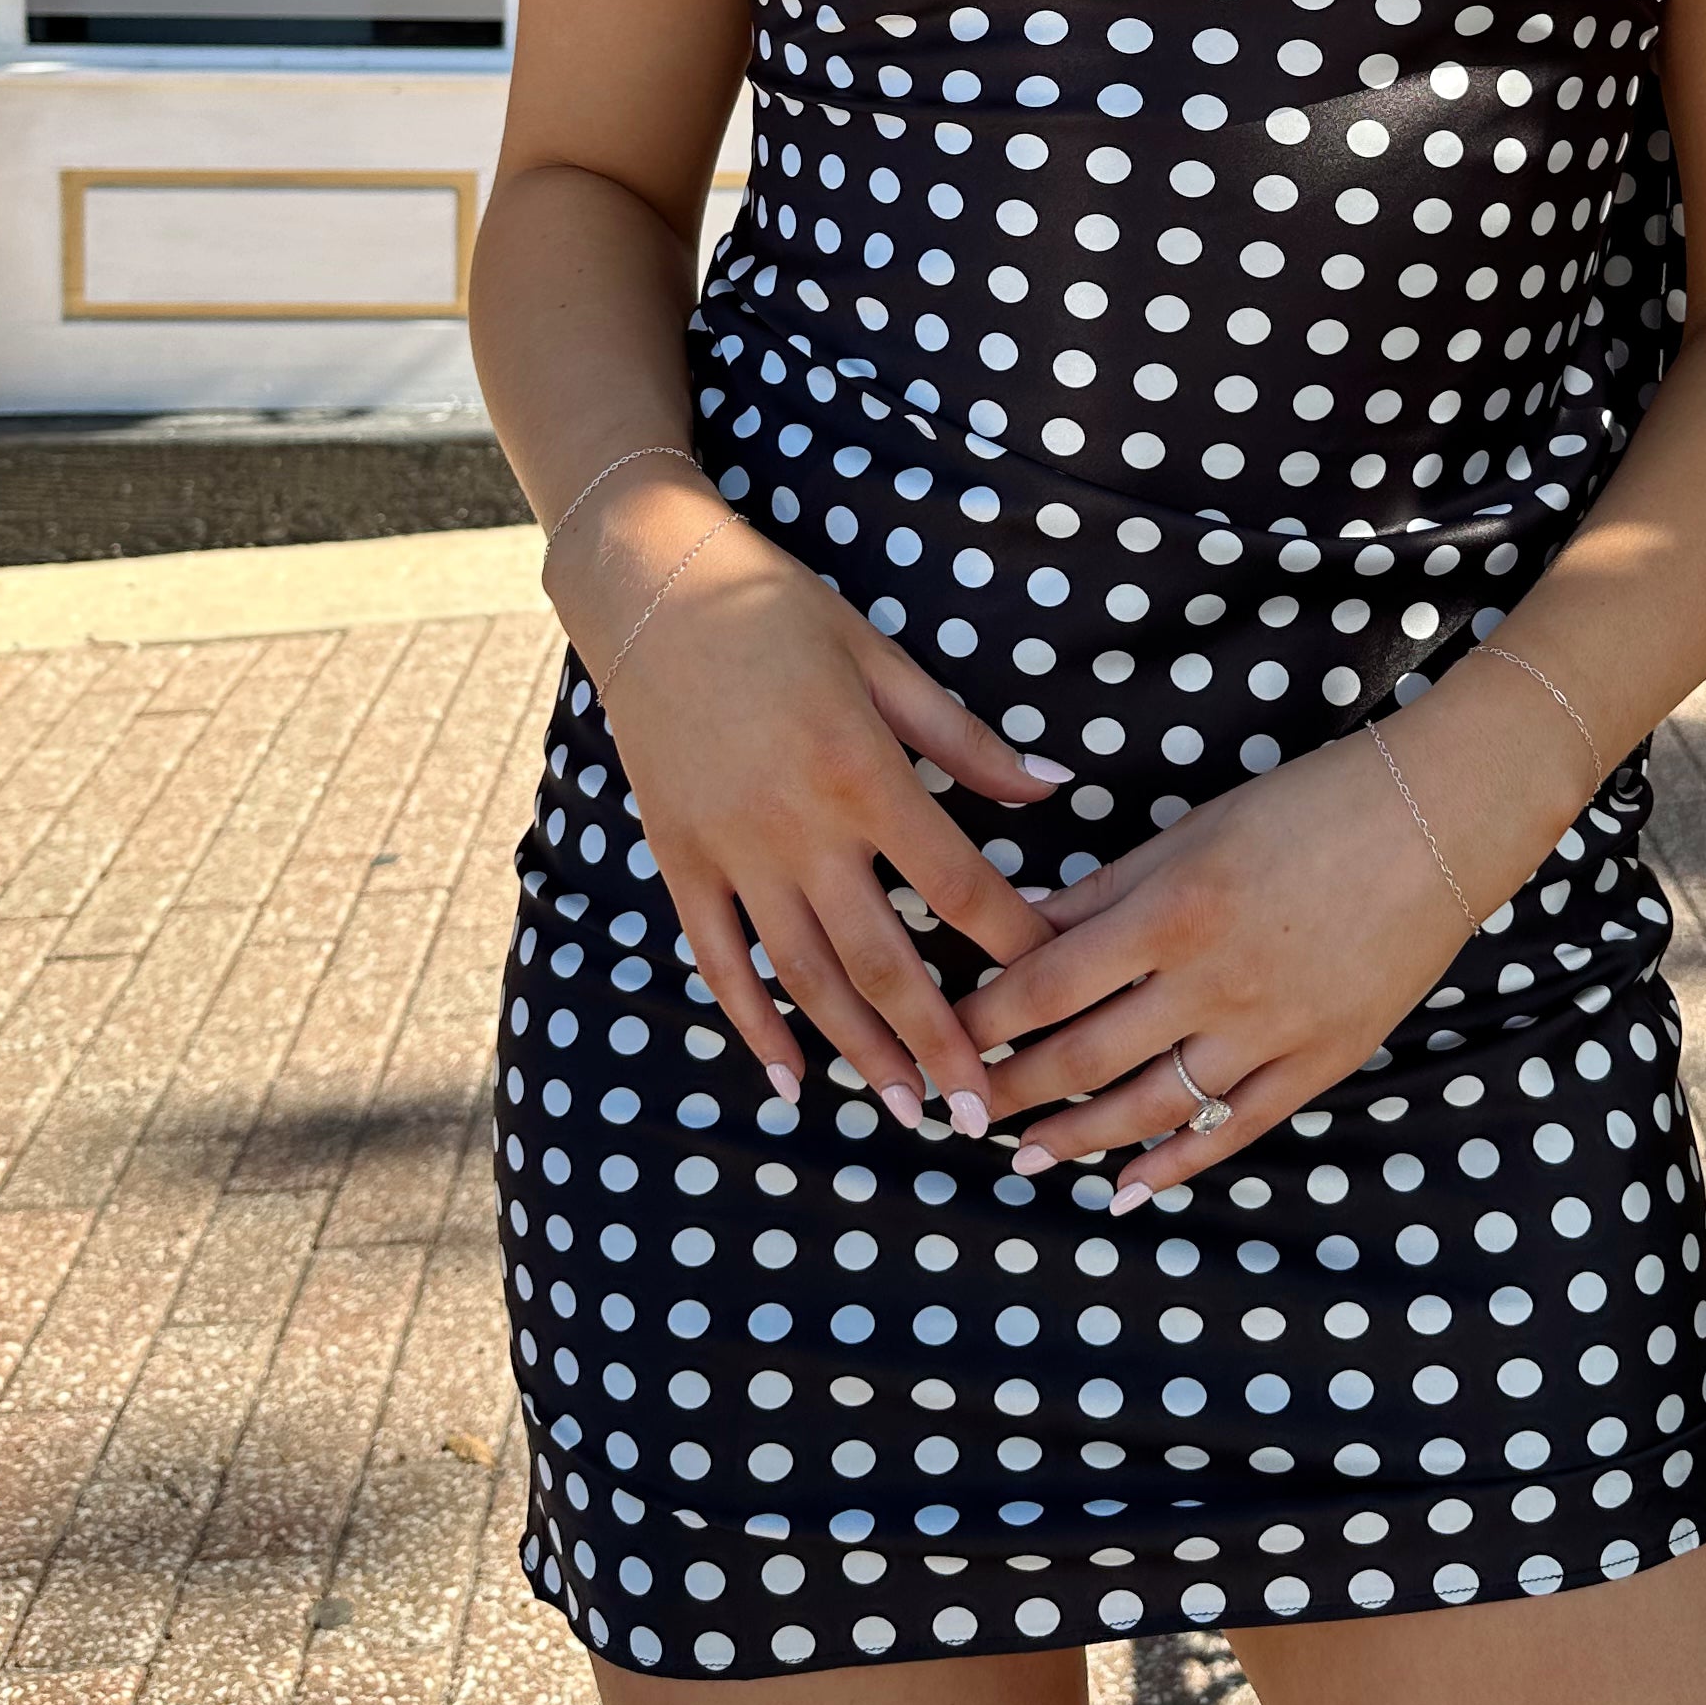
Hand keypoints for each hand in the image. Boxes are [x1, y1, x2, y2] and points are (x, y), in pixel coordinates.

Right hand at [549, 481, 1069, 1131]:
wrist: (651, 588)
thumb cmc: (779, 612)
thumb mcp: (883, 660)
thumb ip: (965, 739)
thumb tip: (1054, 787)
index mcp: (863, 772)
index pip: (956, 885)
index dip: (1010, 945)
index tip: (1053, 993)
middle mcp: (798, 828)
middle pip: (884, 959)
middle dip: (939, 1043)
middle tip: (983, 1115)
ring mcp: (733, 851)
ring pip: (806, 975)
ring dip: (860, 1052)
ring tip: (909, 1112)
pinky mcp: (681, 858)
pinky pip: (720, 958)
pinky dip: (754, 1022)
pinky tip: (790, 1077)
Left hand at [968, 725, 1480, 1206]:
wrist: (1435, 822)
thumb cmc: (1308, 807)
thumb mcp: (1193, 830)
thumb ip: (1104, 889)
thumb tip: (1018, 925)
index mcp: (1171, 912)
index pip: (1047, 983)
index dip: (983, 1018)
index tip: (937, 1036)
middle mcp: (1213, 983)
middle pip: (1084, 1056)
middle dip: (1012, 1090)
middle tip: (960, 1111)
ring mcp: (1269, 1032)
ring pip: (1151, 1109)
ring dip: (1077, 1140)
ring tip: (1024, 1159)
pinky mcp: (1319, 1062)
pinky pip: (1234, 1131)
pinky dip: (1175, 1167)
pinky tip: (1125, 1189)